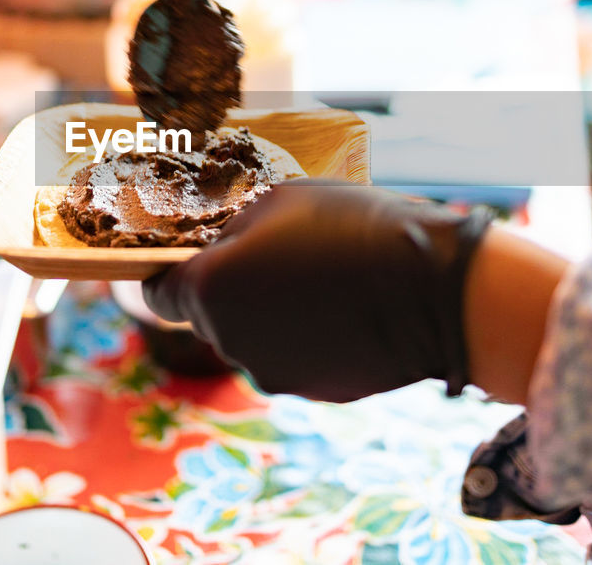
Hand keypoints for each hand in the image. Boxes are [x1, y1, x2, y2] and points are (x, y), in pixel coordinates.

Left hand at [142, 182, 490, 401]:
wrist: (432, 288)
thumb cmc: (351, 228)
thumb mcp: (278, 200)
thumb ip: (233, 230)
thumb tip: (221, 248)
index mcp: (209, 289)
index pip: (159, 294)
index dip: (171, 274)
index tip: (196, 258)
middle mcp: (228, 340)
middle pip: (210, 316)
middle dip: (232, 289)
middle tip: (278, 257)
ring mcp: (270, 372)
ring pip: (253, 339)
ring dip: (271, 315)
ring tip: (322, 281)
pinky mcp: (311, 391)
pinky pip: (294, 358)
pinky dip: (307, 339)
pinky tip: (345, 310)